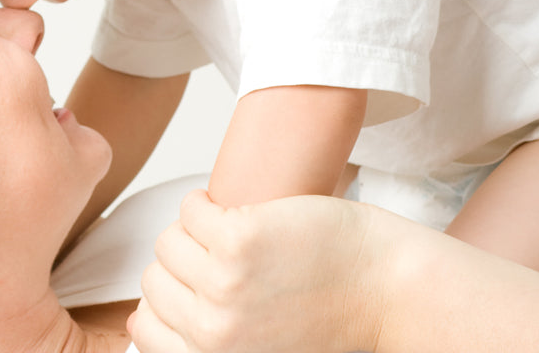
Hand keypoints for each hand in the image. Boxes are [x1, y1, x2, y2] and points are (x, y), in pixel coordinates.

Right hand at [128, 190, 383, 352]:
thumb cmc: (340, 321)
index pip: (146, 328)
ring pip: (168, 241)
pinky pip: (191, 209)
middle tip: (222, 254)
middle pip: (153, 279)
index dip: (167, 299)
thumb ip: (214, 340)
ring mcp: (223, 286)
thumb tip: (143, 322)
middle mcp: (213, 334)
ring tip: (232, 229)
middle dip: (181, 261)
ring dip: (194, 229)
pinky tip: (238, 208)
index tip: (194, 283)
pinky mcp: (240, 241)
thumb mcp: (263, 347)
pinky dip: (206, 202)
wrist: (395, 295)